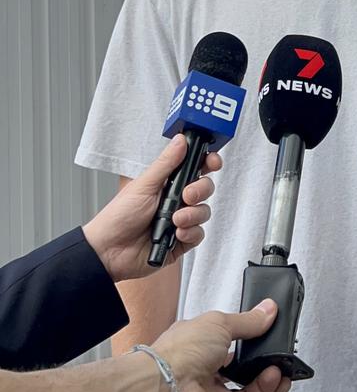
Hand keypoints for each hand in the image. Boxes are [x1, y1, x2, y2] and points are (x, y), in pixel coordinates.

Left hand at [83, 134, 221, 281]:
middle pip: (205, 188)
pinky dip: (190, 233)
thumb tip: (181, 140)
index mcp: (168, 183)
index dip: (208, 163)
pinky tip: (176, 234)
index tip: (213, 162)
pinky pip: (199, 234)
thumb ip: (166, 163)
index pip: (195, 168)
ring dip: (192, 215)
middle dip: (201, 190)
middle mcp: (177, 200)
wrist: (109, 251)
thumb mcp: (144, 185)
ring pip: (204, 212)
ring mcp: (181, 220)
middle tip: (187, 195)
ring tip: (175, 220)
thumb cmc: (120, 215)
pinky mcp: (182, 241)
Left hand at [153, 299, 291, 391]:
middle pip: (241, 366)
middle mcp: (206, 369)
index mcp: (199, 343)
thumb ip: (248, 321)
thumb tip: (269, 309)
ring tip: (284, 365)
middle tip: (281, 350)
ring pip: (250, 387)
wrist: (168, 390)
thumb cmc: (182, 350)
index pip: (227, 339)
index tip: (269, 329)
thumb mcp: (219, 323)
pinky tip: (276, 377)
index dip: (248, 336)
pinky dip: (266, 390)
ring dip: (269, 377)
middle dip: (262, 359)